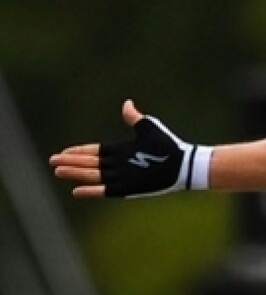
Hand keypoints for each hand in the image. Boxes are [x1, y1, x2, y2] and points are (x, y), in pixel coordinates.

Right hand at [50, 100, 211, 197]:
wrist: (183, 163)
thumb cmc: (168, 145)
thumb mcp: (148, 128)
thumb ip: (134, 118)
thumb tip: (126, 103)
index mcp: (121, 151)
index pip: (95, 152)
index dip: (79, 151)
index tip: (63, 152)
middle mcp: (119, 165)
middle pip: (89, 163)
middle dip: (71, 162)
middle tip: (53, 162)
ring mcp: (122, 177)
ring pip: (93, 175)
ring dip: (76, 173)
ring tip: (59, 171)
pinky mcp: (128, 188)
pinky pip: (106, 190)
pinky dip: (92, 191)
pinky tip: (77, 191)